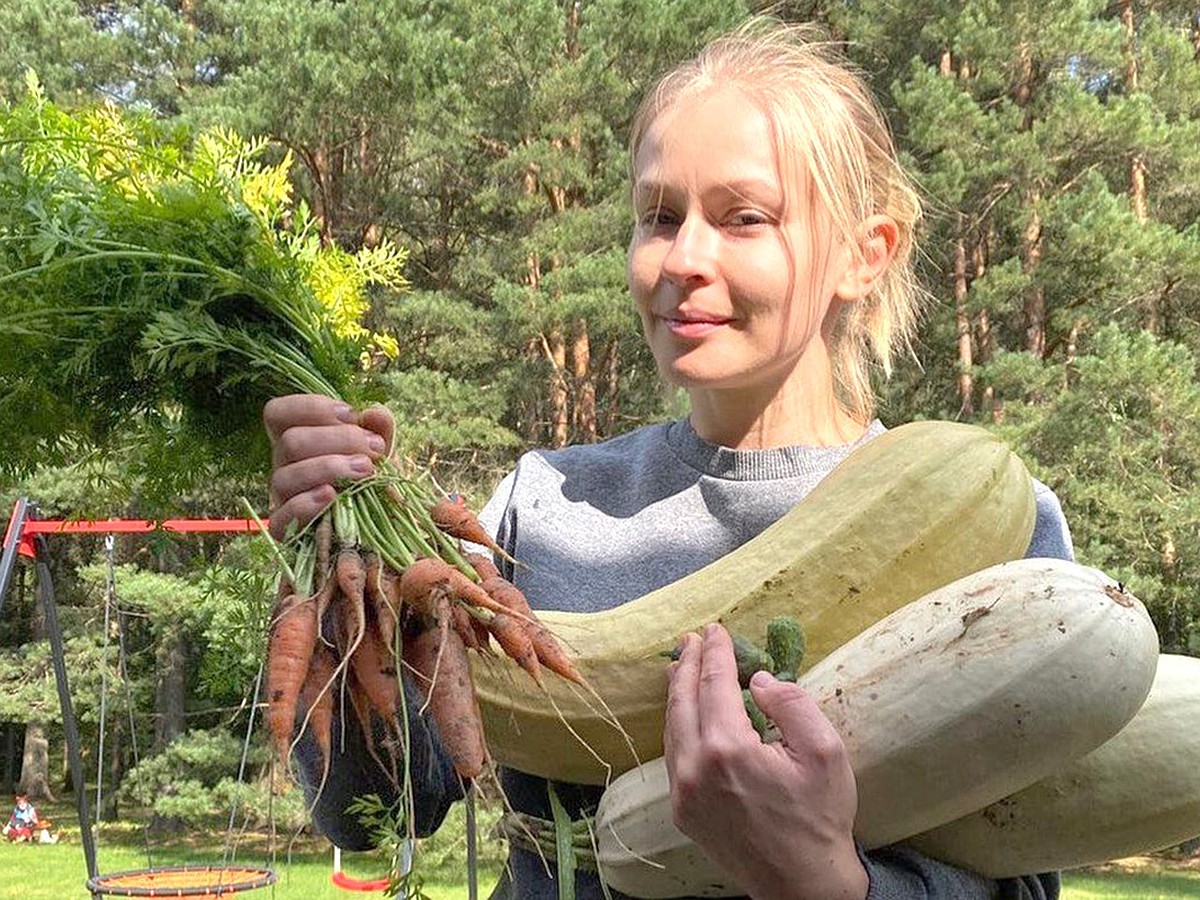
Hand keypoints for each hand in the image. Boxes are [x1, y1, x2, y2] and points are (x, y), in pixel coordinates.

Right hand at [263, 394, 394, 538]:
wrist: (374, 520)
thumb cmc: (368, 474)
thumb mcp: (377, 447)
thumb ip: (378, 427)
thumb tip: (373, 413)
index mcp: (296, 436)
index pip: (277, 412)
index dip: (311, 408)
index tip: (351, 415)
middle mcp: (282, 464)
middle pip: (291, 441)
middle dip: (338, 440)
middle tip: (374, 448)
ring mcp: (281, 497)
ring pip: (286, 476)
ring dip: (329, 469)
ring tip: (366, 470)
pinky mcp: (284, 529)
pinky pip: (281, 518)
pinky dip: (307, 504)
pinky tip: (333, 496)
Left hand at [663, 624, 868, 899]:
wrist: (802, 886)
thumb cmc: (820, 817)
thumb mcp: (824, 752)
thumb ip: (792, 704)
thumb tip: (757, 679)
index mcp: (729, 749)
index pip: (714, 684)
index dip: (715, 653)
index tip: (716, 629)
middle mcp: (695, 767)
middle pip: (682, 700)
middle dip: (687, 664)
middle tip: (693, 638)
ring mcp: (682, 791)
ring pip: (672, 727)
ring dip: (678, 692)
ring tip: (683, 665)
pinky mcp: (681, 810)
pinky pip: (673, 754)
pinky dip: (678, 724)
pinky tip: (686, 712)